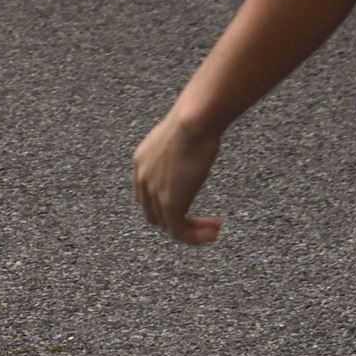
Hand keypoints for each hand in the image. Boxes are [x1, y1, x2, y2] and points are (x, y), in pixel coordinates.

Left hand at [133, 107, 224, 244]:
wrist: (193, 121)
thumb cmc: (196, 119)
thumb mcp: (182, 134)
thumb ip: (183, 146)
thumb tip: (200, 139)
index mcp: (142, 161)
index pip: (146, 194)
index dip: (165, 205)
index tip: (188, 207)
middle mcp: (142, 178)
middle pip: (154, 213)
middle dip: (178, 221)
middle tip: (202, 223)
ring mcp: (153, 192)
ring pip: (167, 225)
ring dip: (191, 232)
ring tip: (213, 231)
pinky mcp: (169, 202)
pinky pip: (179, 231)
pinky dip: (195, 236)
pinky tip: (214, 232)